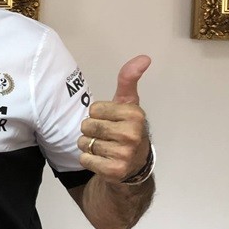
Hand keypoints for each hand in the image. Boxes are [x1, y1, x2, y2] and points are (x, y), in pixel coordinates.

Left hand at [79, 55, 151, 182]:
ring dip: (89, 146)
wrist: (134, 165)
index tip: (111, 120)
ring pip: (84, 143)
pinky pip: (84, 159)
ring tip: (105, 147)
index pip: (93, 109)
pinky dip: (89, 160)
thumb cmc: (126, 129)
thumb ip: (129, 80)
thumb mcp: (128, 103)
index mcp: (135, 115)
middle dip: (91, 130)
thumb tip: (144, 57)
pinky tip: (103, 160)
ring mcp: (124, 154)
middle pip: (87, 126)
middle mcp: (132, 135)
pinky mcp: (114, 170)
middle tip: (106, 136)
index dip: (98, 114)